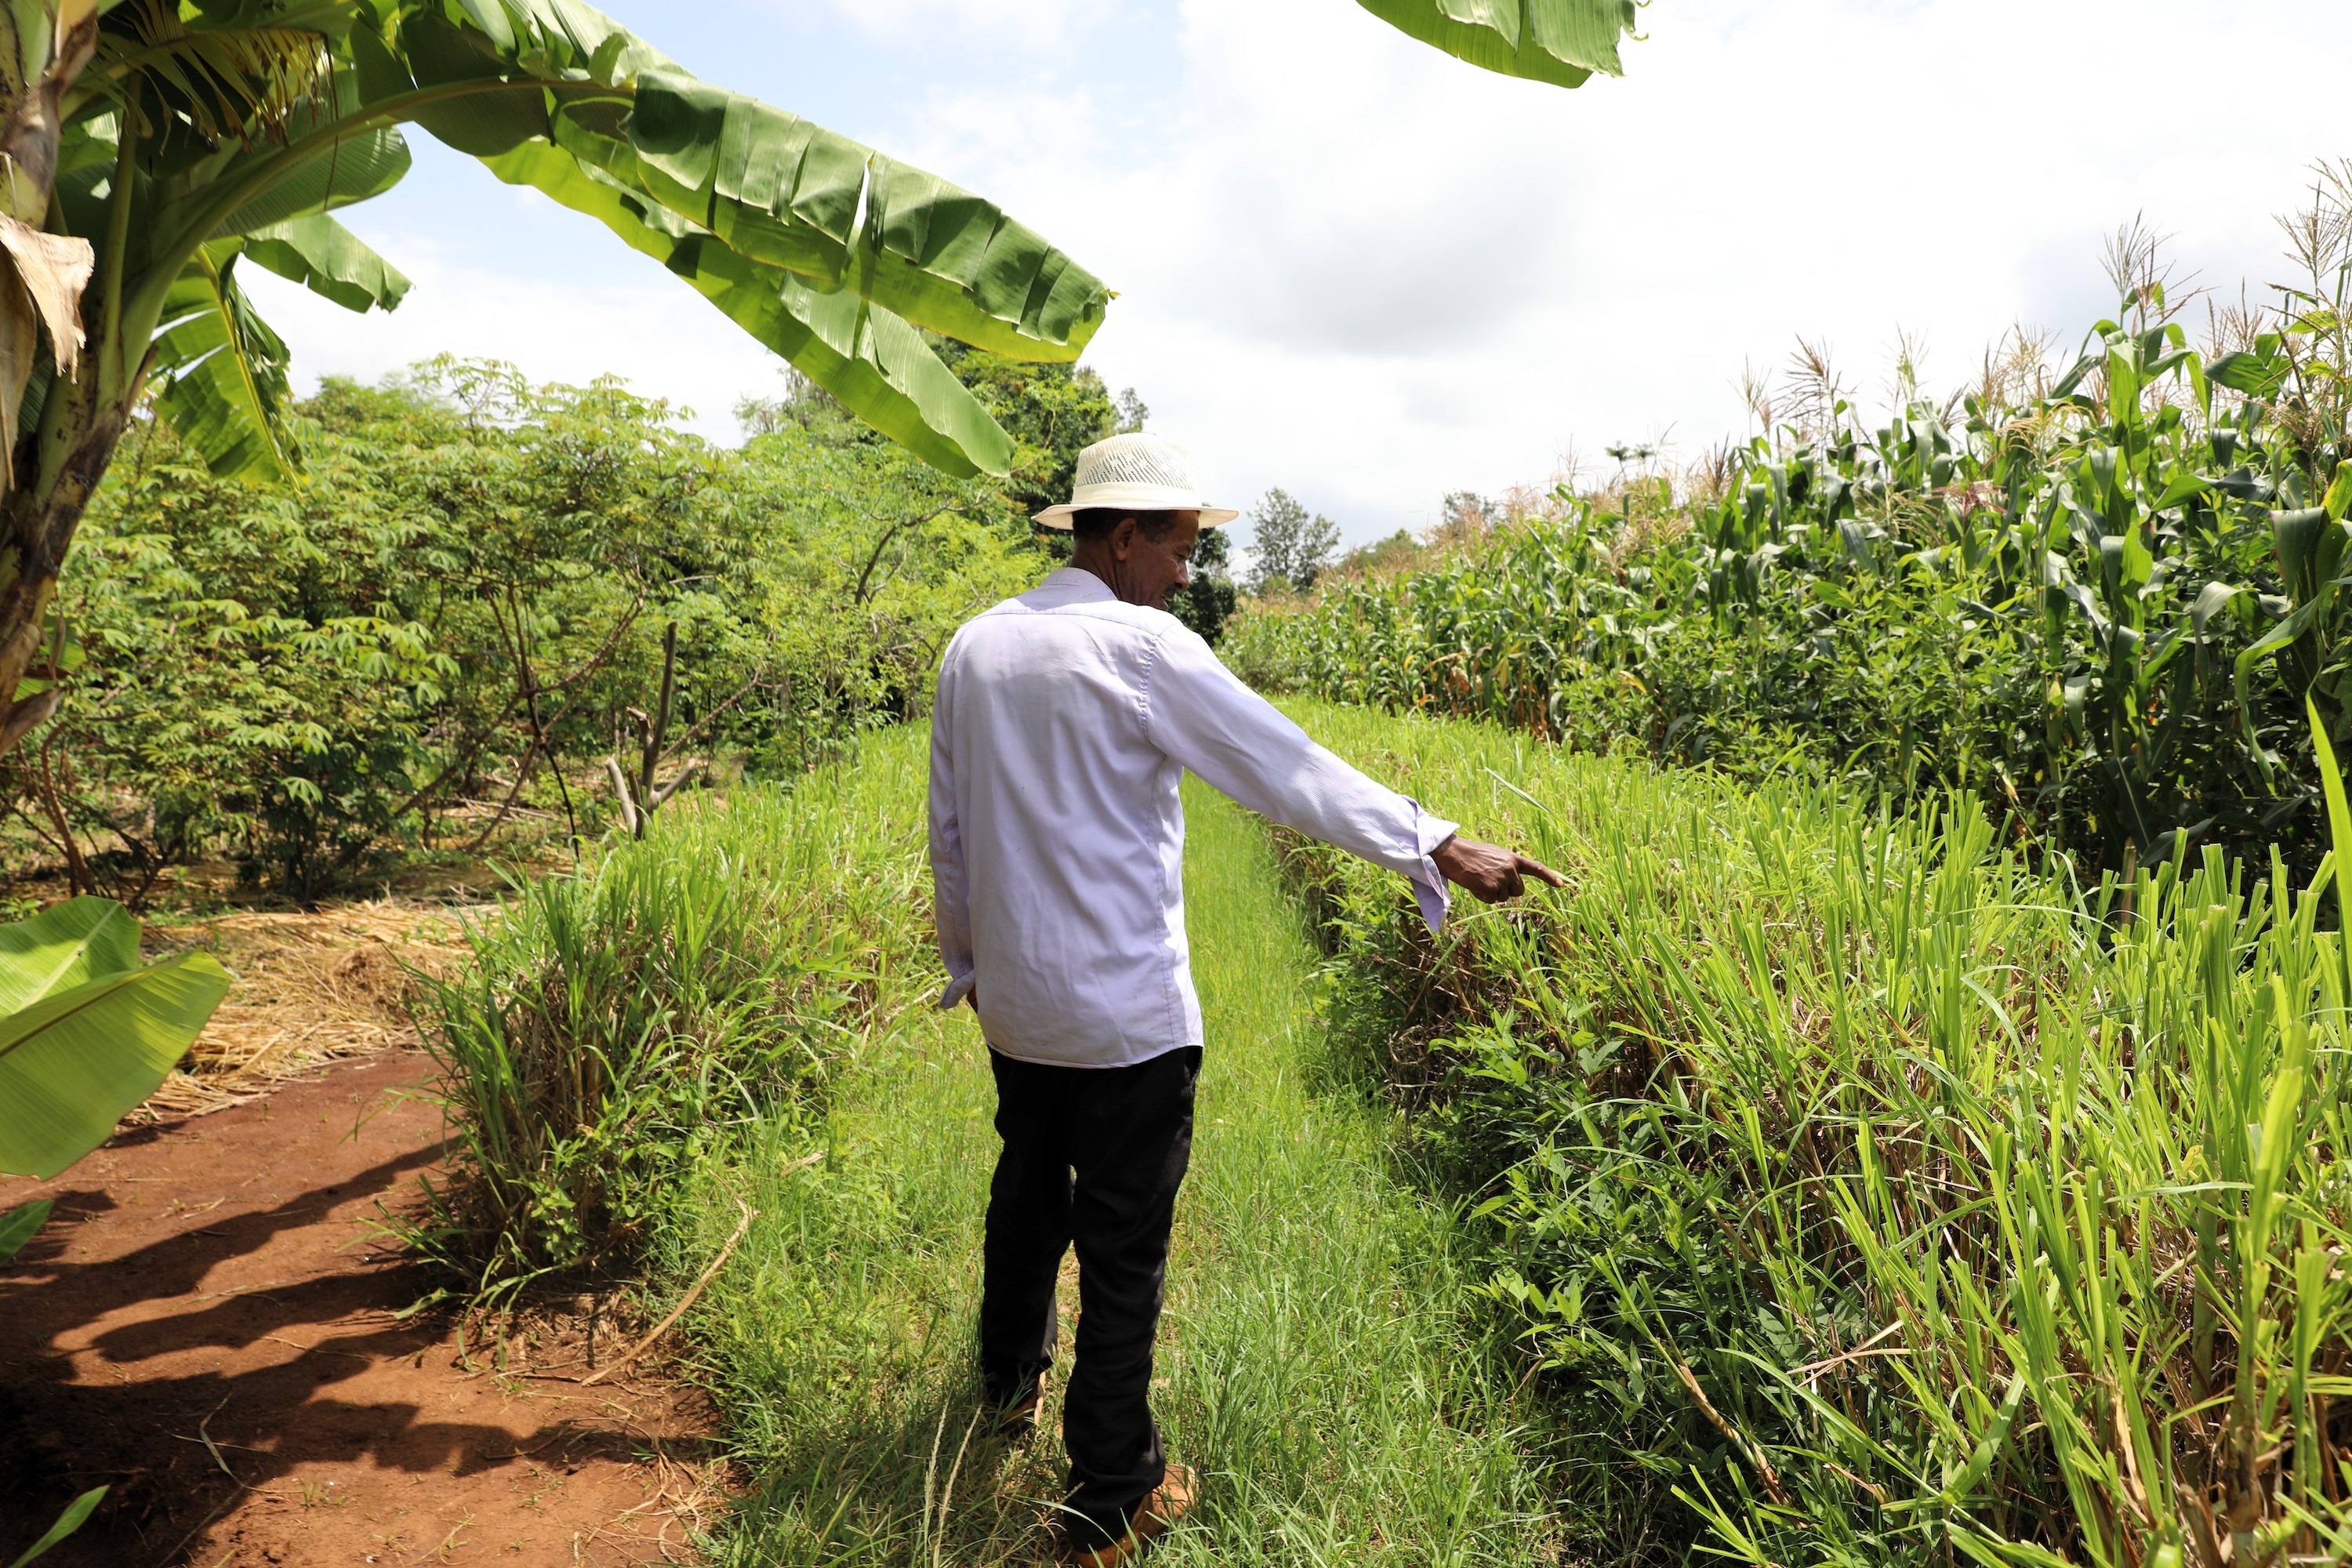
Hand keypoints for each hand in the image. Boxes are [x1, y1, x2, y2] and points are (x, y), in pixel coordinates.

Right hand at [1431, 834, 1565, 903]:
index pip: (1535, 867)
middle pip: (1518, 891)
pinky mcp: (1492, 887)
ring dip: (1491, 893)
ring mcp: (1502, 878)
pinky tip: (1474, 884)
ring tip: (1478, 879)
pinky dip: (1482, 896)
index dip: (1549, 877)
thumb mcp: (1493, 855)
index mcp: (1512, 857)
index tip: (1562, 885)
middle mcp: (1511, 867)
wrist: (1453, 853)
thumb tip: (1509, 882)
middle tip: (1489, 881)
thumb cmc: (1469, 853)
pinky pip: (1491, 901)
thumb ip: (1505, 865)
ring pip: (1503, 897)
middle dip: (1506, 891)